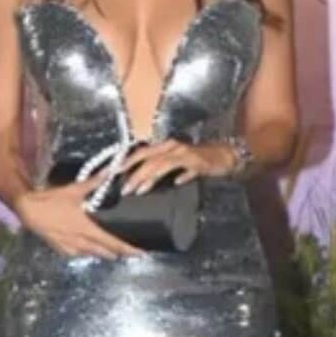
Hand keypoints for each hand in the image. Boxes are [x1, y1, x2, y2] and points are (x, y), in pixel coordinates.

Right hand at [15, 178, 143, 259]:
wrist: (27, 209)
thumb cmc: (52, 199)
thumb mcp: (74, 189)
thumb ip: (94, 183)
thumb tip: (110, 172)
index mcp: (87, 229)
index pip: (113, 243)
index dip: (128, 249)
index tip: (141, 253)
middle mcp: (81, 242)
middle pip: (105, 253)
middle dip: (119, 253)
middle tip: (131, 253)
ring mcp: (69, 247)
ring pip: (92, 255)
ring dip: (104, 254)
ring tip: (113, 253)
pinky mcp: (60, 248)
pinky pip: (78, 254)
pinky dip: (87, 253)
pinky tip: (88, 250)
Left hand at [121, 139, 236, 195]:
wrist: (225, 154)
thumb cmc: (198, 160)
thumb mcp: (175, 163)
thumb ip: (159, 171)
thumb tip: (141, 183)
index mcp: (164, 147)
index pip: (139, 153)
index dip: (124, 163)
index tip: (110, 175)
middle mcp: (171, 147)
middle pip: (147, 158)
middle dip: (132, 173)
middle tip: (122, 188)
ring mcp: (184, 154)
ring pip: (161, 164)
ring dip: (148, 177)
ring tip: (138, 190)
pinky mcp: (198, 162)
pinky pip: (187, 169)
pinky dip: (181, 176)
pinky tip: (176, 184)